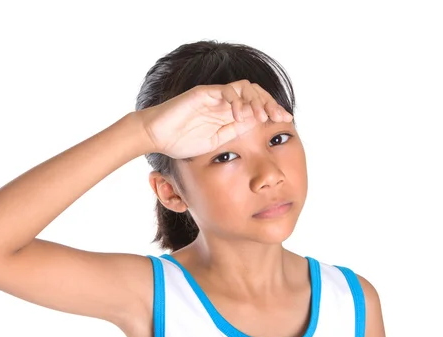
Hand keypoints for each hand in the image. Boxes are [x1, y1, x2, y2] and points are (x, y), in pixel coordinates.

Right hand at [137, 80, 292, 159]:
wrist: (157, 138)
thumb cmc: (181, 142)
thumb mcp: (216, 143)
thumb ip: (234, 133)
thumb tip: (256, 128)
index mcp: (228, 114)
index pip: (256, 106)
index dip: (272, 111)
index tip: (285, 122)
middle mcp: (224, 102)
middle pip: (255, 93)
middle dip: (271, 103)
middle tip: (282, 117)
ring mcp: (214, 96)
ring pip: (244, 88)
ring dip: (257, 101)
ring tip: (263, 116)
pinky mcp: (204, 94)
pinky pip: (226, 92)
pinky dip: (237, 101)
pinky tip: (241, 116)